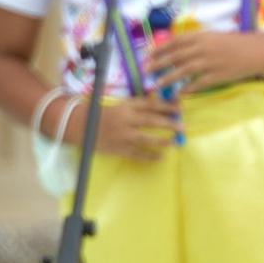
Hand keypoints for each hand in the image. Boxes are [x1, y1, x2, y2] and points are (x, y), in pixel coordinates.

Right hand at [66, 97, 181, 161]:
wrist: (81, 126)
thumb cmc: (106, 113)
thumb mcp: (122, 105)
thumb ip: (139, 105)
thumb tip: (161, 104)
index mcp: (126, 107)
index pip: (150, 105)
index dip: (166, 106)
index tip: (179, 108)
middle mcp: (125, 120)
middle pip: (150, 121)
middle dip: (168, 123)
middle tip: (182, 127)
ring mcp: (121, 135)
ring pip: (144, 139)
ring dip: (161, 141)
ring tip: (174, 143)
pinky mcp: (117, 148)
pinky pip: (136, 154)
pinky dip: (148, 156)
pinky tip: (160, 158)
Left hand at [144, 29, 262, 97]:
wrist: (257, 52)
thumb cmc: (236, 43)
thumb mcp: (214, 37)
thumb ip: (197, 42)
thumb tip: (178, 51)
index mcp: (201, 36)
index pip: (174, 42)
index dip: (159, 49)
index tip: (148, 56)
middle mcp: (203, 48)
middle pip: (175, 57)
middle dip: (157, 65)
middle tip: (146, 72)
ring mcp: (210, 63)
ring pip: (182, 71)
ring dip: (167, 79)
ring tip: (156, 86)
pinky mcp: (217, 76)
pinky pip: (197, 84)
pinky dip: (186, 89)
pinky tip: (178, 93)